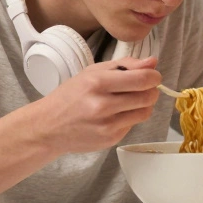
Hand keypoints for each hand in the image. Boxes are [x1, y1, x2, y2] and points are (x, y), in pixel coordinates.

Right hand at [30, 57, 160, 154]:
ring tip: (130, 100)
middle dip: (151, 90)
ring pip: (145, 112)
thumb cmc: (72, 95)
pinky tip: (116, 114)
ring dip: (144, 105)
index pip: (142, 79)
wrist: (48, 126)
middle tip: (144, 88)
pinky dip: (130, 118)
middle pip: (148, 97)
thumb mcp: (93, 72)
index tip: (152, 76)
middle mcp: (103, 105)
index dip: (154, 76)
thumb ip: (125, 65)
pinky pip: (133, 125)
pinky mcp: (110, 139)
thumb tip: (153, 62)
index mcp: (98, 83)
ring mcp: (107, 125)